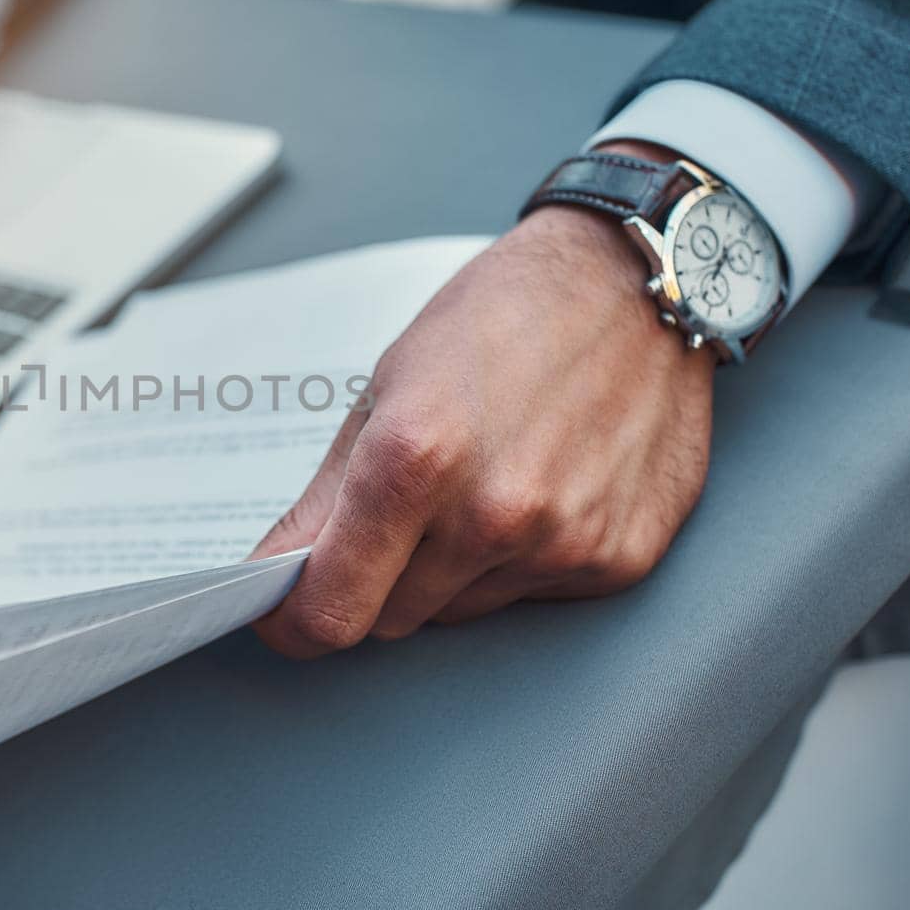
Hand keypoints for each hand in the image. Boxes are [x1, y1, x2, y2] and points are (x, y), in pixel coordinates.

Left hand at [249, 206, 715, 657]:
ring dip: (446, 571)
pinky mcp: (617, 560)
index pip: (331, 609)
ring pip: (457, 612)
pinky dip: (516, 561)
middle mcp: (491, 515)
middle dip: (372, 582)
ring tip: (479, 480)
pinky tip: (539, 488)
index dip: (294, 624)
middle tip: (395, 514)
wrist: (633, 285)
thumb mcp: (387, 388)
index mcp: (414, 459)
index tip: (282, 616)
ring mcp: (561, 544)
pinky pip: (527, 597)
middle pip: (388, 619)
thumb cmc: (500, 320)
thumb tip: (276, 575)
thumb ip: (328, 497)